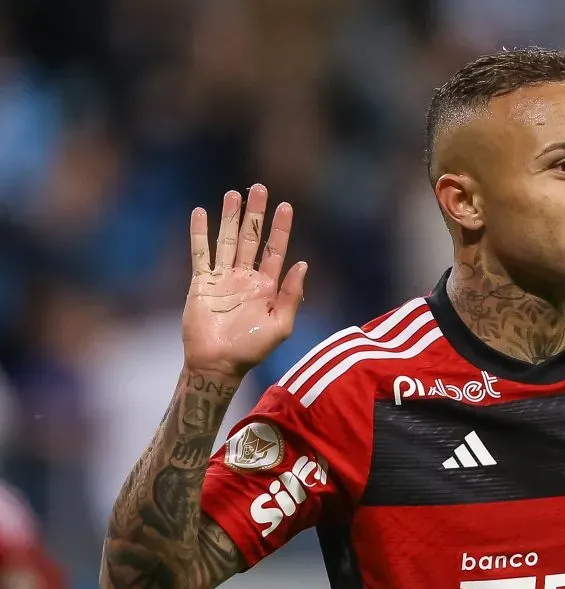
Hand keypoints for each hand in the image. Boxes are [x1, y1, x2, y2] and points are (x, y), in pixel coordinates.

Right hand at [183, 184, 306, 378]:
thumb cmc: (251, 349)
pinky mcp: (201, 282)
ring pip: (226, 240)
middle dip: (255, 214)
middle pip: (251, 238)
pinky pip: (200, 253)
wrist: (218, 363)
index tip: (286, 206)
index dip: (280, 228)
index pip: (275, 250)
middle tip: (260, 188)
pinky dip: (199, 233)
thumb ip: (291, 295)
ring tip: (234, 193)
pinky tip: (200, 213)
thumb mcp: (281, 325)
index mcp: (267, 286)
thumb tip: (303, 264)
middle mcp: (245, 277)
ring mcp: (223, 278)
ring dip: (230, 216)